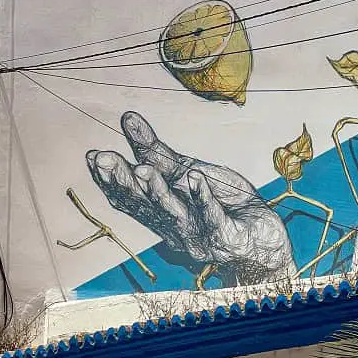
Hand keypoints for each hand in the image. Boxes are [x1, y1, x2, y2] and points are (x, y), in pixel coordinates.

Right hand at [87, 111, 294, 283]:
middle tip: (104, 159)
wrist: (264, 236)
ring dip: (157, 192)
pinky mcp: (225, 239)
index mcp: (161, 212)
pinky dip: (202, 198)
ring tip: (143, 169)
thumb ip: (156, 152)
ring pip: (173, 214)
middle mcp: (173, 228)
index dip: (109, 180)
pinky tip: (194, 178)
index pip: (128, 199)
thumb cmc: (225, 204)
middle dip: (123, 183)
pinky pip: (212, 217)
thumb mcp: (188, 171)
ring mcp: (198, 236)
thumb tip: (127, 118)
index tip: (93, 156)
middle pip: (144, 206)